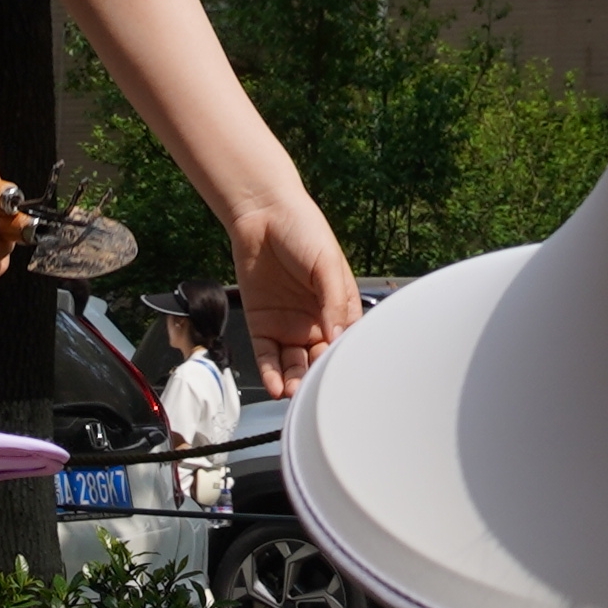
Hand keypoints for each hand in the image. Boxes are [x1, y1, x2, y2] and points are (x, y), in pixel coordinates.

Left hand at [229, 192, 360, 395]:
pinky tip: (276, 386)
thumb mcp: (327, 264)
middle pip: (319, 362)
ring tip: (295, 393)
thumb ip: (334, 302)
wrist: (262, 214)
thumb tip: (338, 337)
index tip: (344, 381)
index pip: (345, 344)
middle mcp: (315, 322)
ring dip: (295, 382)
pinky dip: (271, 374)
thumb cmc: (303, 230)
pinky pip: (267, 358)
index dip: (344, 363)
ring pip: (294, 365)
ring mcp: (288, 327)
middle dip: (318, 380)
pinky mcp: (262, 326)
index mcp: (339, 309)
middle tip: (317, 394)